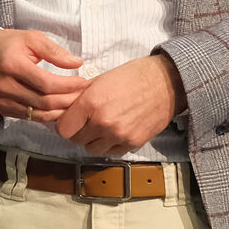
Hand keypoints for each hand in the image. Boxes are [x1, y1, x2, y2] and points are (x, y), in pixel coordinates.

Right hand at [0, 28, 88, 121]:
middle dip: (68, 100)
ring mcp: (3, 100)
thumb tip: (77, 64)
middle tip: (83, 94)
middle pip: (44, 102)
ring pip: (38, 114)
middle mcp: (6, 86)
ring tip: (75, 103)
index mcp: (13, 65)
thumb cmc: (7, 44)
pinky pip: (30, 117)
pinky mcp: (3, 109)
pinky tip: (59, 108)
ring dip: (60, 111)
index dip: (68, 85)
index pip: (46, 83)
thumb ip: (54, 51)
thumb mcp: (31, 38)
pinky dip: (47, 115)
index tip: (83, 82)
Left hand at [54, 55, 184, 156]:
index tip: (69, 120)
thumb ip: (80, 97)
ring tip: (101, 128)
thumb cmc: (132, 76)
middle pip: (76, 140)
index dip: (64, 124)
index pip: (63, 129)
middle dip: (78, 132)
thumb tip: (63, 108)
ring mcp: (118, 134)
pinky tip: (114, 132)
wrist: (166, 82)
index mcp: (91, 103)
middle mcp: (103, 122)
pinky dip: (110, 145)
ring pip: (93, 149)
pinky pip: (112, 153)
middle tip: (86, 123)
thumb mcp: (100, 80)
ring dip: (93, 141)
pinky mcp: (133, 143)